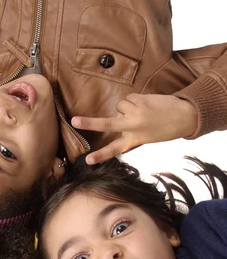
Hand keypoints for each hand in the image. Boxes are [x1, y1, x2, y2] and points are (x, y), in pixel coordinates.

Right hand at [72, 94, 197, 164]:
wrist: (184, 116)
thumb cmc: (163, 128)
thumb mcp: (145, 137)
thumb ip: (129, 131)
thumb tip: (116, 117)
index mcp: (134, 140)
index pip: (114, 149)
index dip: (100, 155)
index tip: (88, 160)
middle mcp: (133, 127)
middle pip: (107, 124)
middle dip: (89, 123)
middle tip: (74, 121)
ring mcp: (136, 113)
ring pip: (120, 106)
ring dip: (127, 107)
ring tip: (142, 111)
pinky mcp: (140, 101)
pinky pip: (129, 98)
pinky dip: (135, 100)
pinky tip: (146, 105)